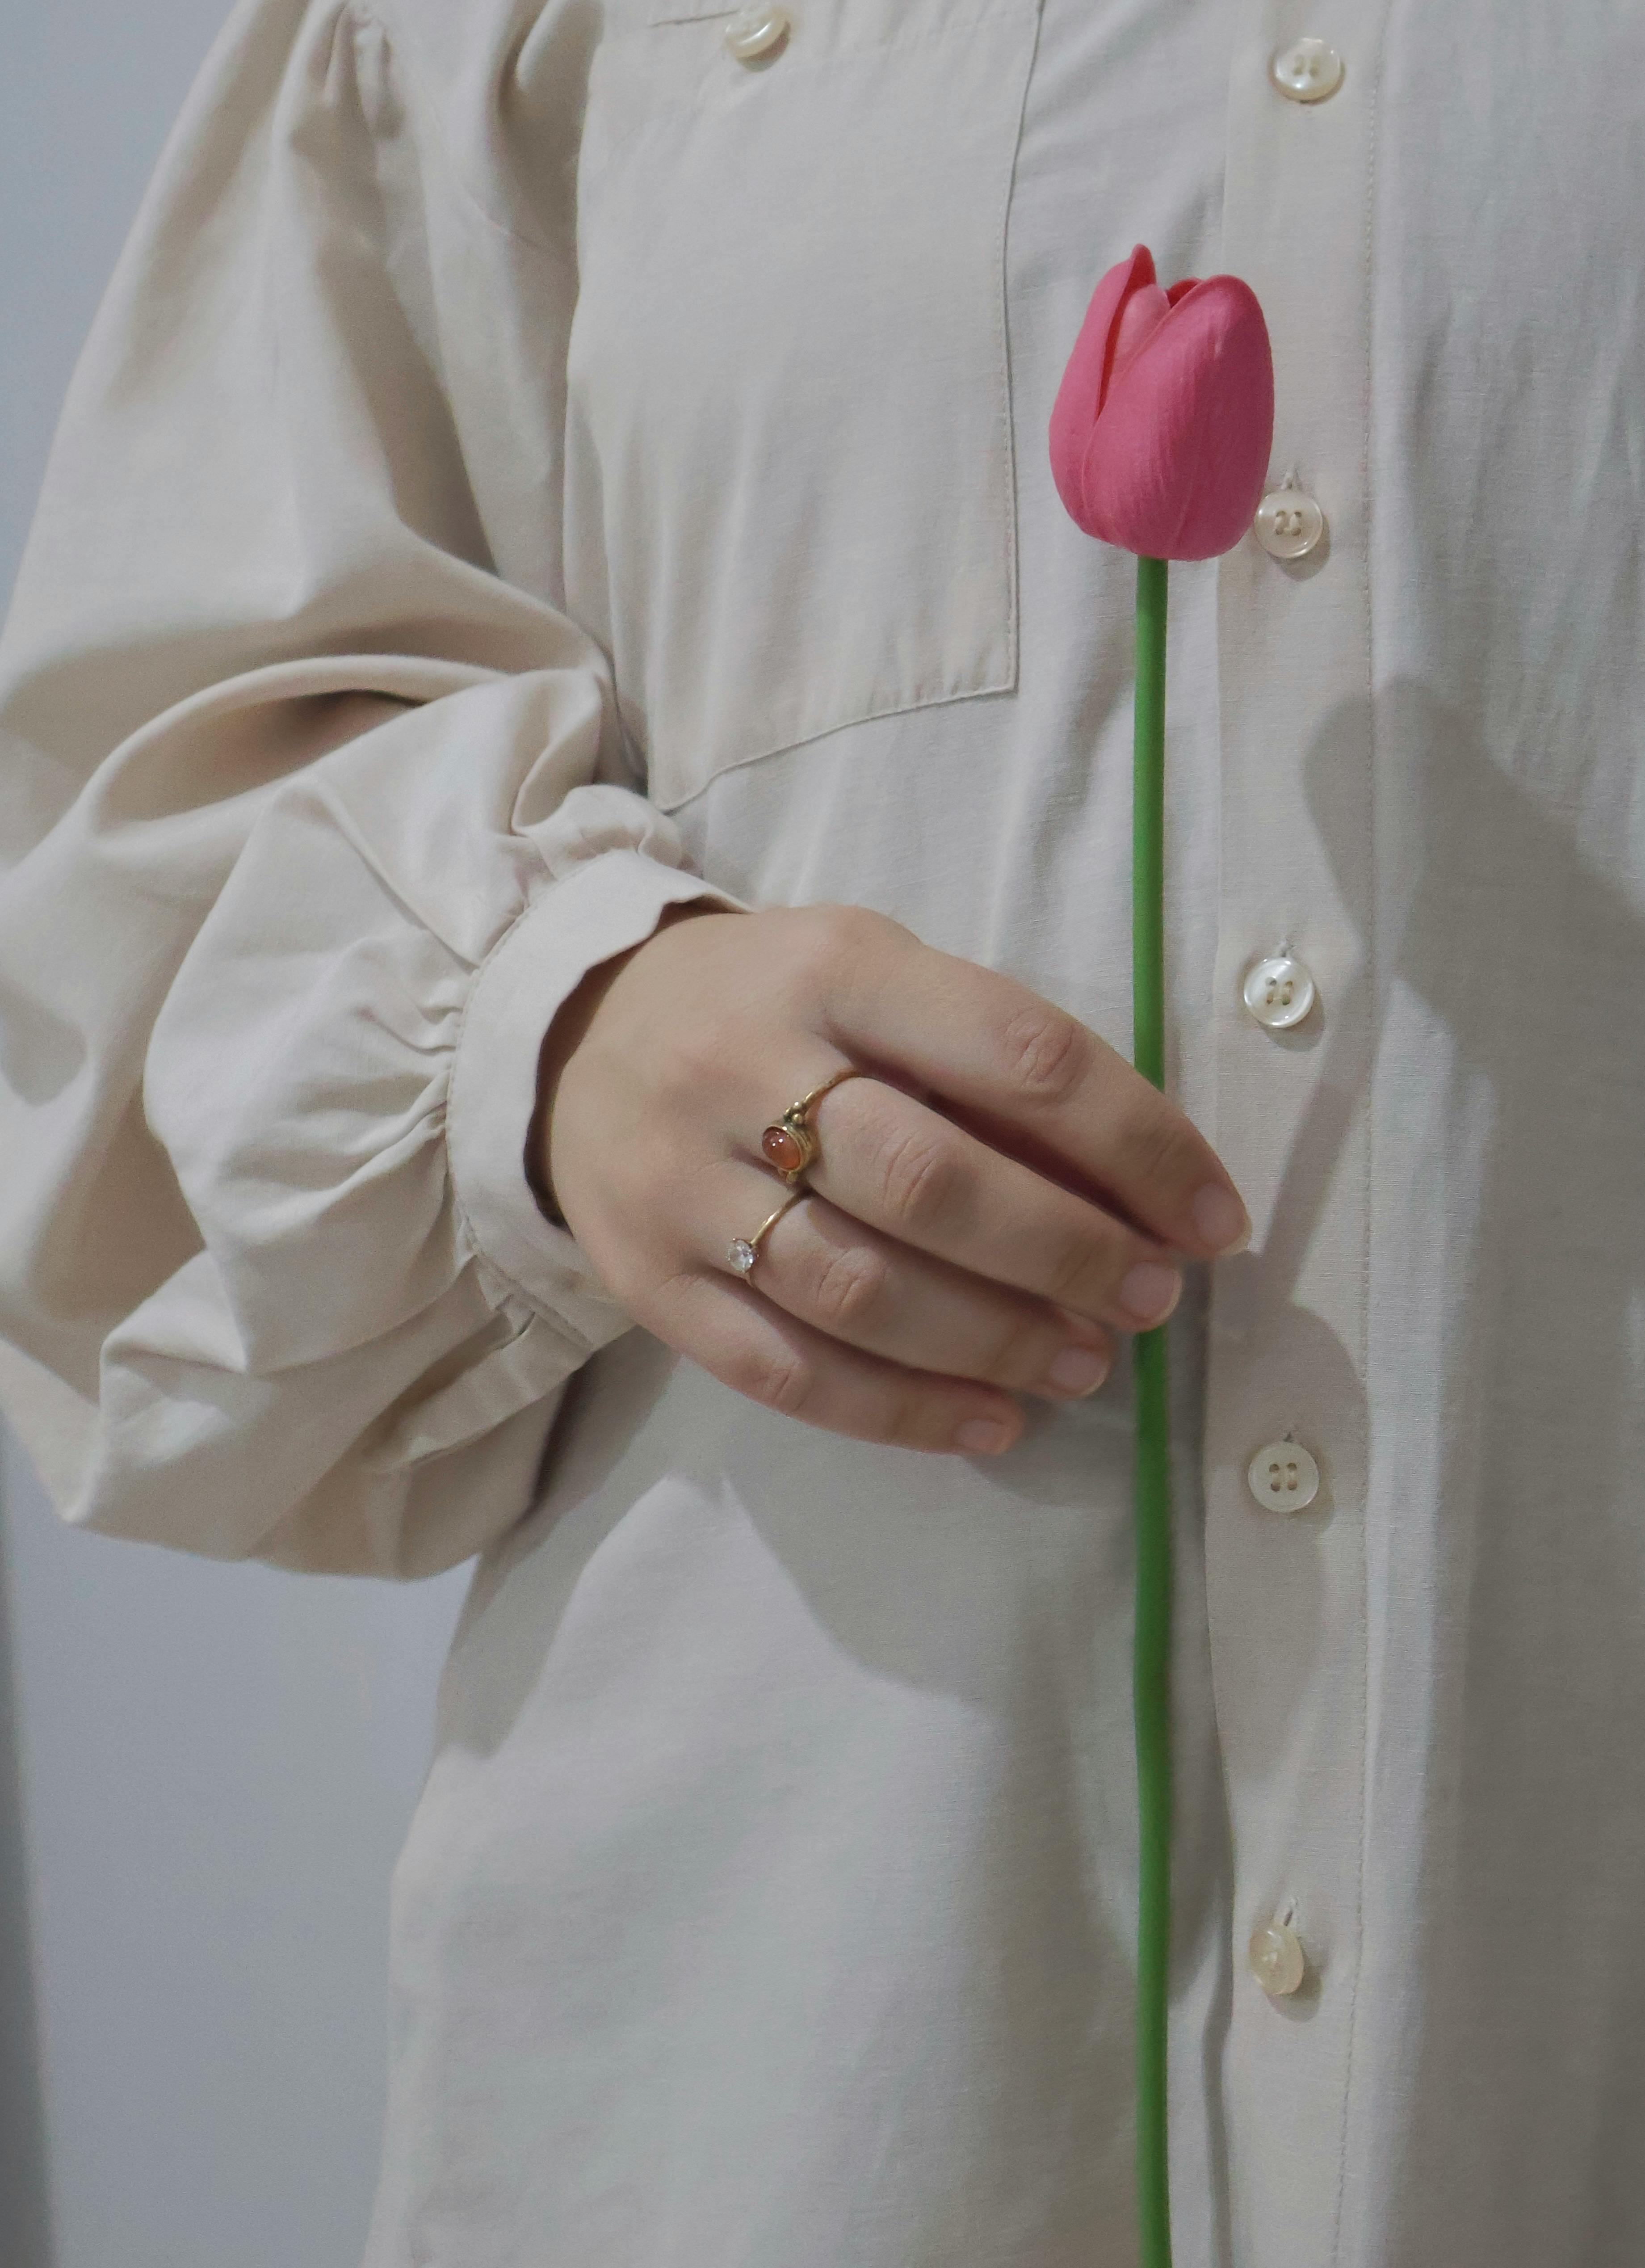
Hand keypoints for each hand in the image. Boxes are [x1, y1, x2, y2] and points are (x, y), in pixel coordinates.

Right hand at [537, 903, 1248, 1455]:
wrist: (576, 1038)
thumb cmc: (775, 1007)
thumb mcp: (875, 977)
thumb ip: (987, 1062)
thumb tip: (1137, 1192)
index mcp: (832, 967)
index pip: (1013, 1052)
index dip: (1135, 1142)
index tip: (1212, 1215)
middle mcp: (746, 1068)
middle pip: (931, 1182)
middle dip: (1067, 1254)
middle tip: (1152, 1300)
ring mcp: (684, 1183)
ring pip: (858, 1290)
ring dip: (995, 1342)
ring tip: (1087, 1367)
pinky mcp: (650, 1280)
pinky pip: (783, 1370)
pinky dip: (900, 1411)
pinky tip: (990, 1424)